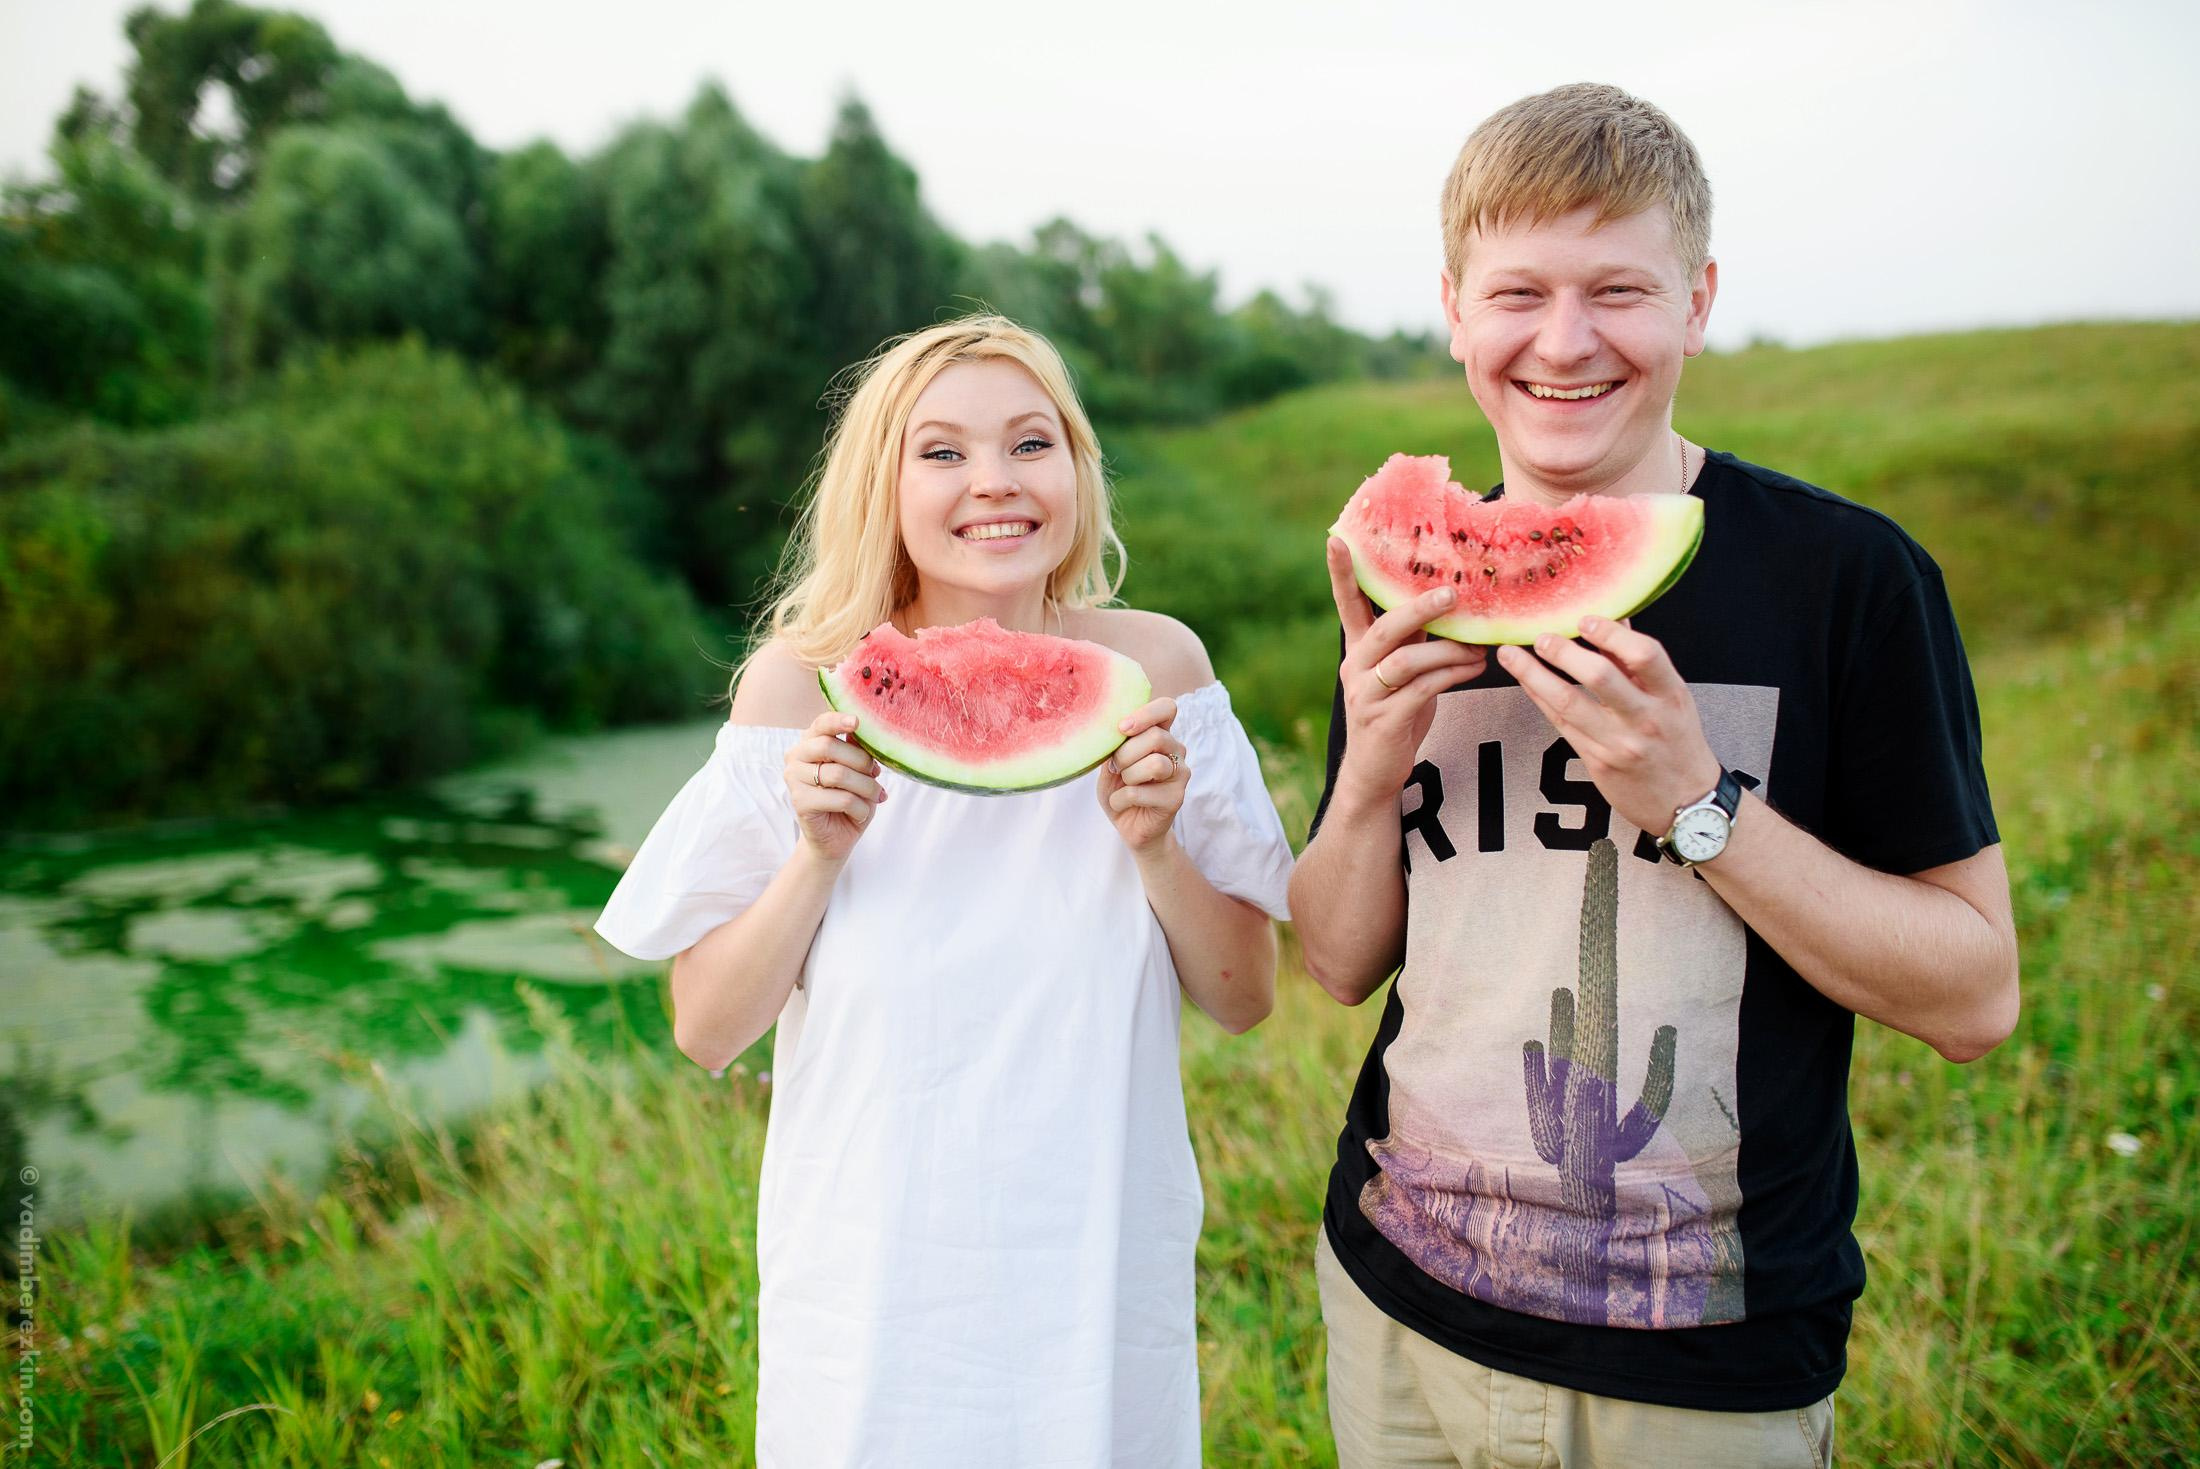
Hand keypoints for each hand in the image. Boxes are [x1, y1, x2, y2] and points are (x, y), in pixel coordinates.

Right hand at [785, 711, 886, 862]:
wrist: (835, 839)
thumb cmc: (848, 800)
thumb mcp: (858, 771)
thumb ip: (857, 750)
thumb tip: (861, 733)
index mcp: (810, 742)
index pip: (821, 724)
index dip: (838, 720)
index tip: (857, 722)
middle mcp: (796, 757)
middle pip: (829, 747)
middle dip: (861, 761)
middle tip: (875, 774)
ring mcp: (794, 779)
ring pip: (839, 774)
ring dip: (866, 787)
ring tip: (875, 796)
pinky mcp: (800, 802)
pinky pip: (841, 799)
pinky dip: (860, 808)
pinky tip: (860, 814)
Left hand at [1097, 696, 1187, 855]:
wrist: (1129, 827)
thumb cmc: (1119, 790)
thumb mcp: (1111, 763)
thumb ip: (1115, 745)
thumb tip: (1109, 730)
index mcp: (1161, 734)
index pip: (1167, 707)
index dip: (1145, 714)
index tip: (1122, 728)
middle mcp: (1176, 750)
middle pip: (1156, 736)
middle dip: (1125, 754)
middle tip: (1115, 768)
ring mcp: (1180, 774)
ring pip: (1154, 764)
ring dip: (1127, 776)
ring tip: (1123, 785)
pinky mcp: (1177, 798)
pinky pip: (1141, 792)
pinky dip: (1120, 799)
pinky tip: (1122, 803)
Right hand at [1325, 536, 1488, 808]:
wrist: (1375, 772)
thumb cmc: (1394, 714)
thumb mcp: (1401, 672)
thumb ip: (1414, 641)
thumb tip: (1449, 603)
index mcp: (1358, 650)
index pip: (1347, 605)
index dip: (1341, 573)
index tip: (1336, 538)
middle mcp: (1356, 667)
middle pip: (1384, 628)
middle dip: (1418, 608)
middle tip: (1452, 593)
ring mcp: (1367, 695)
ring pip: (1407, 660)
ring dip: (1449, 651)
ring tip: (1480, 649)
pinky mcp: (1385, 720)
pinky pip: (1423, 689)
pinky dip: (1452, 675)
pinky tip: (1475, 668)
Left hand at [1494, 616, 1722, 835]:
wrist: (1685, 803)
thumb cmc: (1679, 743)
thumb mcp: (1673, 699)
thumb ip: (1642, 663)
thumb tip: (1616, 621)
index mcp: (1671, 695)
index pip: (1645, 655)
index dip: (1612, 633)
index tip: (1586, 620)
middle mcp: (1646, 718)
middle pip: (1600, 677)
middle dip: (1564, 652)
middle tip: (1540, 636)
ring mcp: (1619, 742)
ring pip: (1568, 702)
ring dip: (1534, 674)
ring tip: (1511, 655)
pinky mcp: (1597, 762)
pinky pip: (1560, 724)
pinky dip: (1539, 698)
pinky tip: (1524, 680)